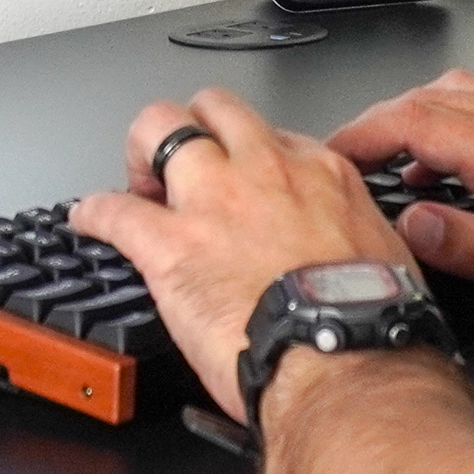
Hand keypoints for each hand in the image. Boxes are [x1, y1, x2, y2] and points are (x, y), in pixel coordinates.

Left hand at [69, 89, 416, 422]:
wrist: (348, 364)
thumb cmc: (371, 327)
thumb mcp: (385, 260)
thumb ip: (353, 238)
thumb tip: (343, 255)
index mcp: (321, 176)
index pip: (274, 136)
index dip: (249, 158)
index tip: (242, 181)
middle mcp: (265, 172)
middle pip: (215, 108)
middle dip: (194, 128)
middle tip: (184, 168)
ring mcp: (214, 202)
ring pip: (160, 125)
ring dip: (141, 150)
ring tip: (136, 180)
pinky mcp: (170, 245)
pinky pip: (113, 209)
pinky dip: (93, 212)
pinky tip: (87, 220)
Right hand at [323, 71, 473, 338]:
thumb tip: (419, 225)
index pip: (420, 123)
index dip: (363, 136)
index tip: (329, 158)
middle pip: (431, 99)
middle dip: (374, 124)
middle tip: (342, 162)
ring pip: (460, 96)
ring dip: (410, 120)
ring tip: (384, 164)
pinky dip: (447, 126)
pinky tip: (447, 168)